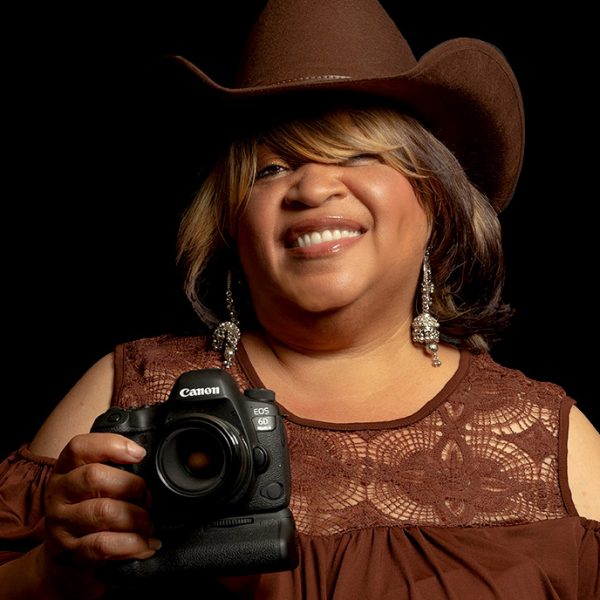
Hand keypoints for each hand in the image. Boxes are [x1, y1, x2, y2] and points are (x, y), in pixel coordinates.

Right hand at [41, 433, 158, 598]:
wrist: (63, 560)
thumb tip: (148, 461)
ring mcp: (61, 524)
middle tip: (147, 498)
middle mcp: (59, 494)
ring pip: (104, 512)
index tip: (139, 454)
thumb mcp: (92, 484)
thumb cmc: (88, 511)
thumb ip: (115, 468)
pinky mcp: (70, 553)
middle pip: (95, 478)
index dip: (112, 445)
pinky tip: (146, 544)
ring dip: (137, 518)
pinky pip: (105, 545)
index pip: (80, 448)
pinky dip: (133, 544)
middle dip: (133, 487)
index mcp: (65, 470)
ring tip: (148, 523)